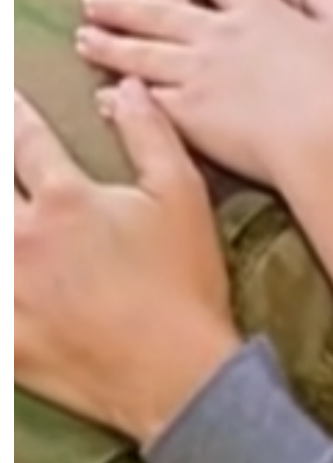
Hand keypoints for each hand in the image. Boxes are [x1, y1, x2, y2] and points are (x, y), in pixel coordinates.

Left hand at [14, 82, 241, 445]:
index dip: (9, 112)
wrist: (174, 373)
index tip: (5, 94)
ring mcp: (4, 291)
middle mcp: (20, 239)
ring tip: (4, 221)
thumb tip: (125, 88)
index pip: (23, 141)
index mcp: (65, 199)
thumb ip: (150, 134)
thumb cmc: (184, 281)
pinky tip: (0, 279)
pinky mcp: (4, 337)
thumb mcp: (182, 194)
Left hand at [75, 0, 332, 187]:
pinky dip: (122, 97)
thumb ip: (330, 5)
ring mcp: (200, 74)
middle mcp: (221, 36)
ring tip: (85, 37)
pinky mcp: (192, 114)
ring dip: (112, 44)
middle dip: (126, 0)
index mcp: (259, 12)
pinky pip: (147, 101)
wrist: (329, 136)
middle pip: (162, 10)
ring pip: (144, 53)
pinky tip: (103, 96)